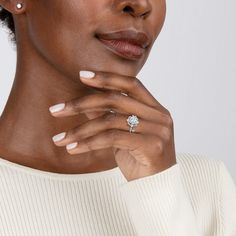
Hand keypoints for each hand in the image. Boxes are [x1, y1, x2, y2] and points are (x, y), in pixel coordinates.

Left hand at [49, 71, 176, 180]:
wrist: (157, 187)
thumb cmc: (139, 158)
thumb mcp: (122, 134)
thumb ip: (108, 115)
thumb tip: (84, 102)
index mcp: (155, 108)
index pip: (130, 84)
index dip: (107, 77)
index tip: (82, 75)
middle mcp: (159, 115)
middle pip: (115, 100)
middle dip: (82, 103)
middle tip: (56, 110)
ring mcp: (158, 130)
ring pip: (110, 120)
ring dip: (80, 130)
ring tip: (59, 139)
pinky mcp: (152, 145)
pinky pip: (112, 138)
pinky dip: (89, 142)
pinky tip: (72, 149)